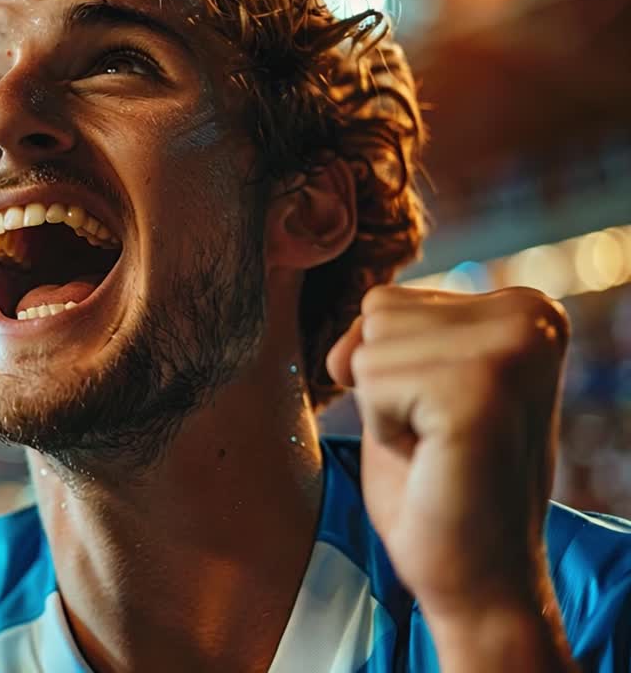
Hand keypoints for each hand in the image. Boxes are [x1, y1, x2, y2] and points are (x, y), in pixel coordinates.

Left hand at [326, 285, 567, 620]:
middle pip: (376, 313)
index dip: (387, 371)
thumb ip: (386, 336)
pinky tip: (433, 459)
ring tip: (436, 449)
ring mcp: (513, 346)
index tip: (439, 420)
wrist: (478, 579)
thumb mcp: (409, 386)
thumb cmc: (437, 487)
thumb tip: (347, 335)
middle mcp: (531, 314)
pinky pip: (370, 379)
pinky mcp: (482, 386)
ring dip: (384, 409)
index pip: (388, 300)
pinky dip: (384, 429)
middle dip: (383, 386)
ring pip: (369, 345)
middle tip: (435, 439)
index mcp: (524, 307)